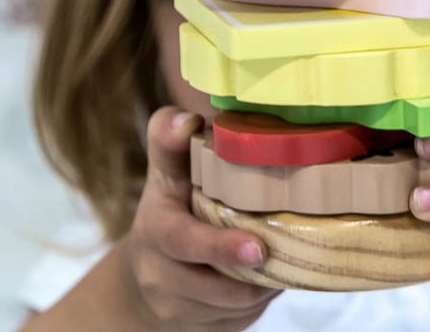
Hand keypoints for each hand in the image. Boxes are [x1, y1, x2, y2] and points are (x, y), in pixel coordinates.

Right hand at [123, 106, 280, 329]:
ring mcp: (180, 311)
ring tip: (284, 257)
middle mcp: (161, 277)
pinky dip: (260, 301)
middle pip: (215, 286)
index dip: (220, 246)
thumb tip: (186, 119)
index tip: (257, 247)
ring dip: (263, 286)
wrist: (144, 276)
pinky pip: (239, 321)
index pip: (183, 242)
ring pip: (233, 308)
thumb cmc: (168, 207)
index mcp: (156, 231)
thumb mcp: (165, 173)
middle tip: (283, 257)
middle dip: (252, 277)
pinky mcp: (203, 331)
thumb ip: (170, 140)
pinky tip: (270, 276)